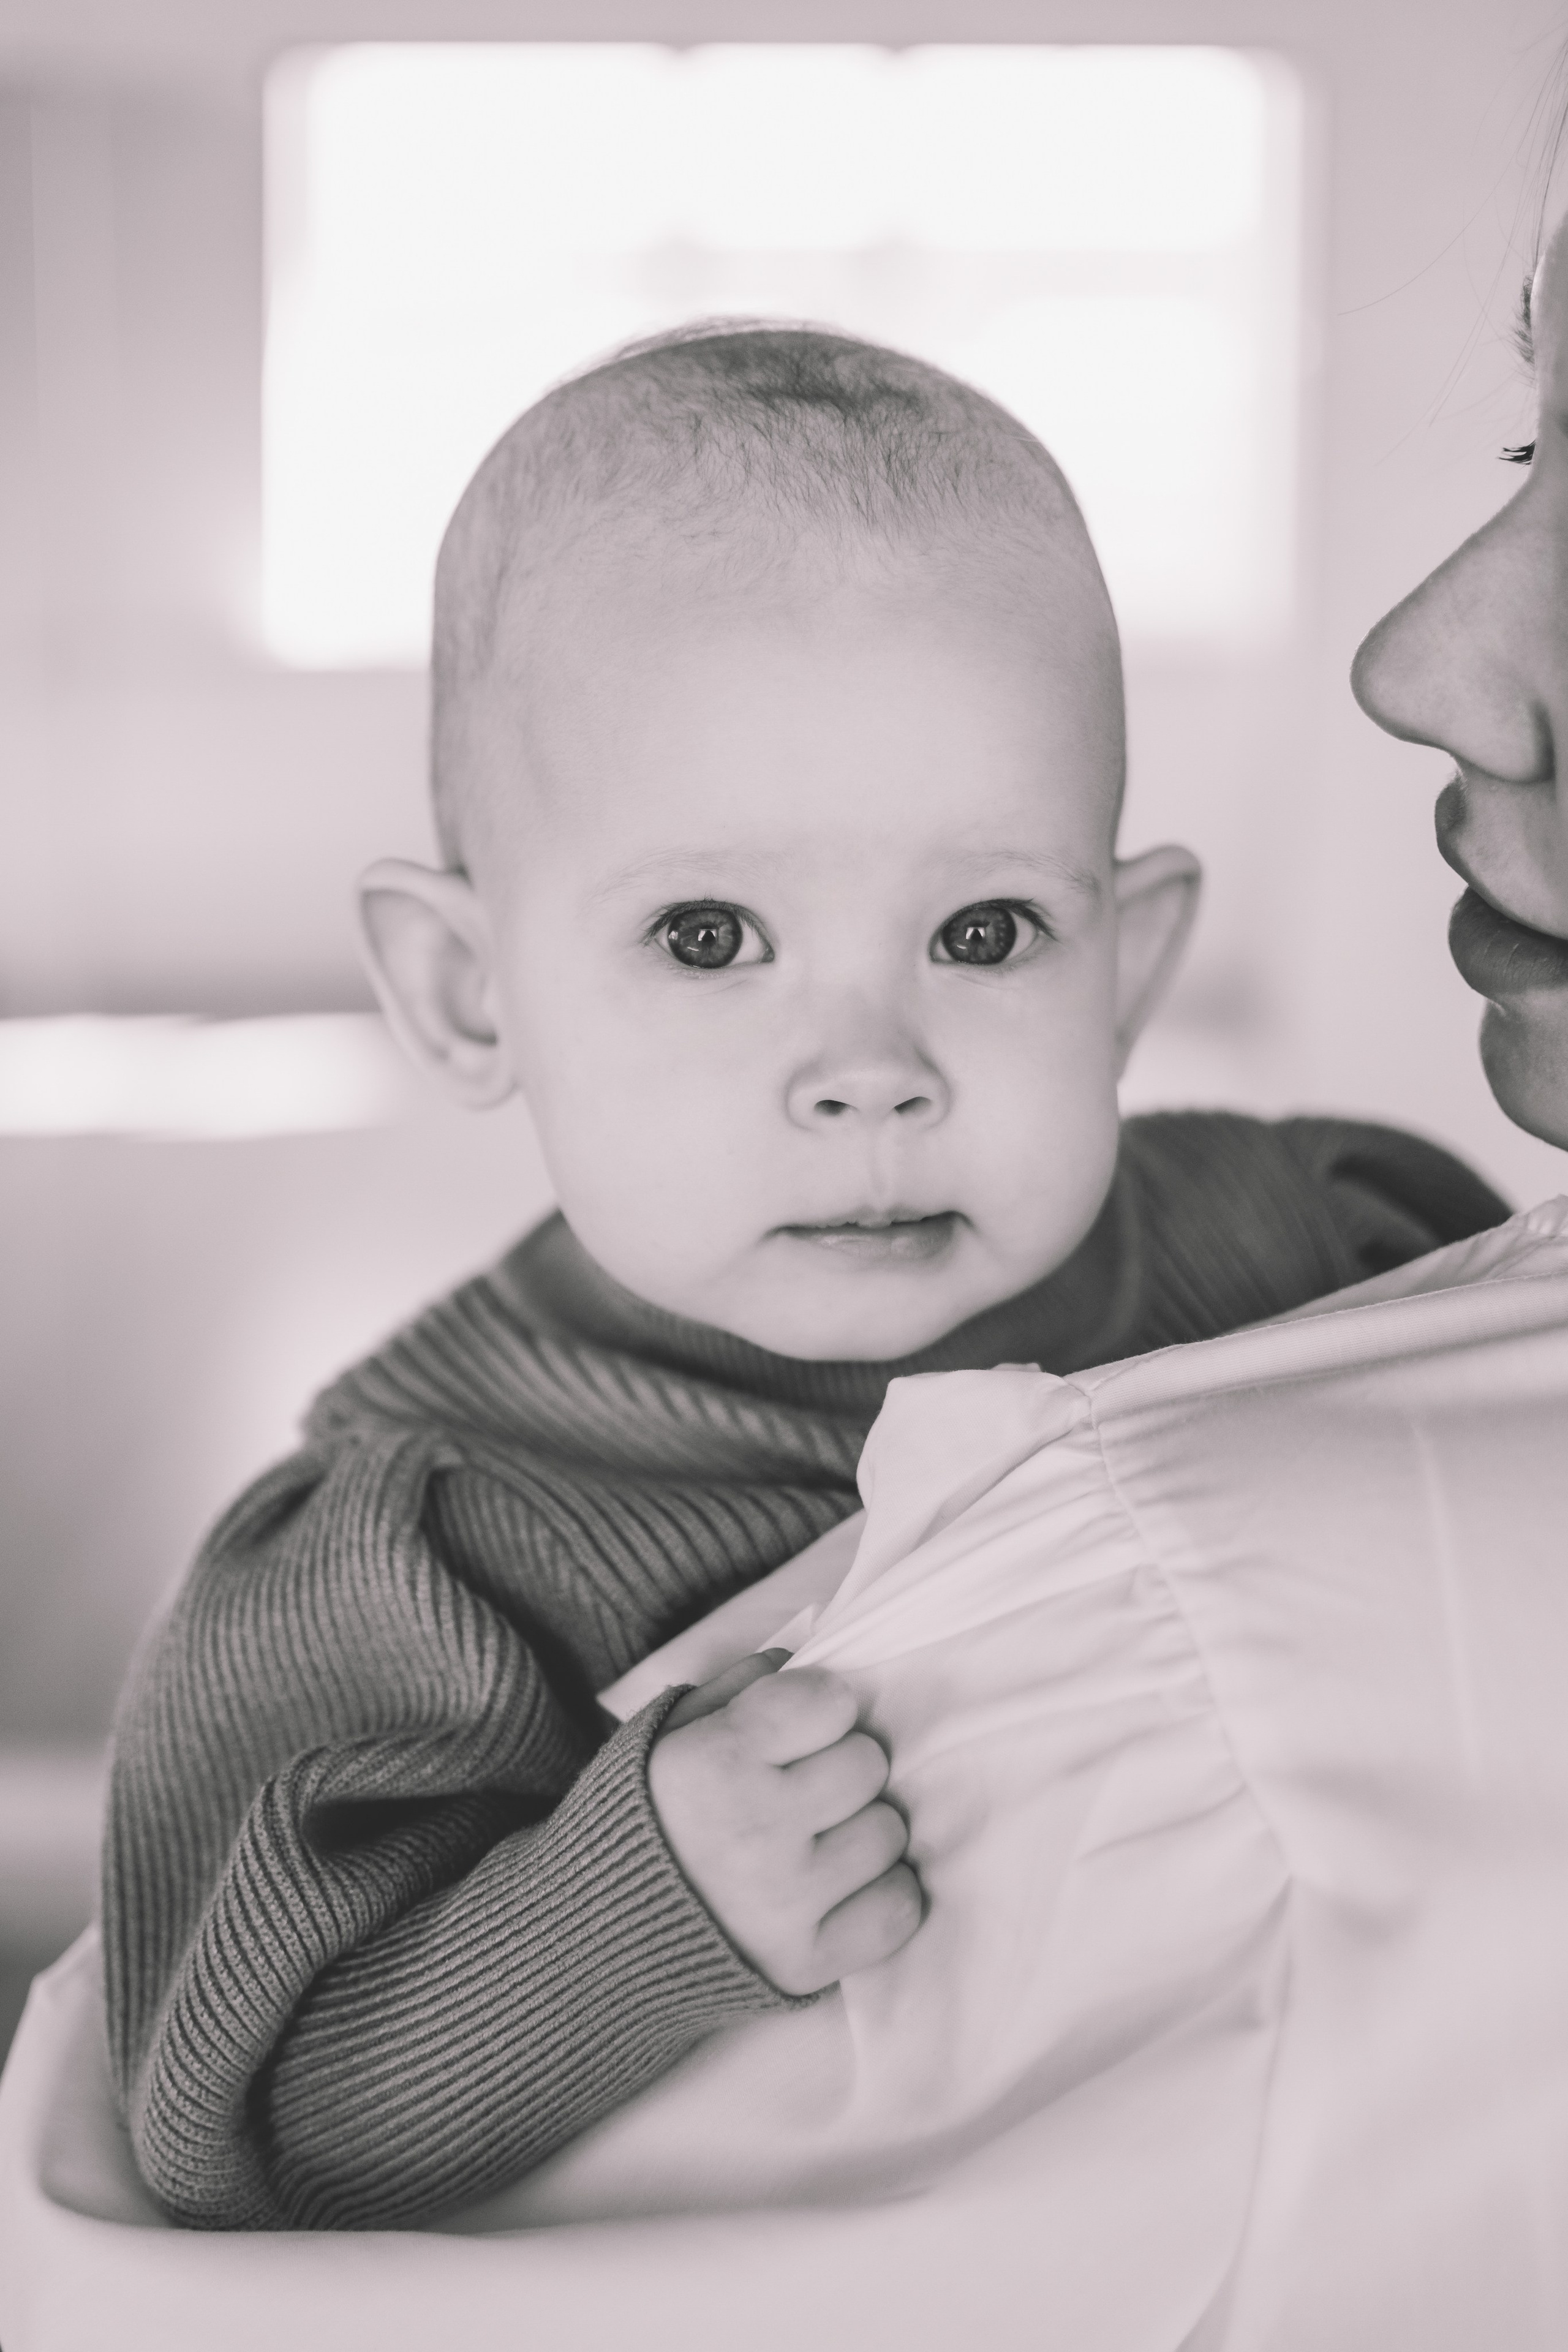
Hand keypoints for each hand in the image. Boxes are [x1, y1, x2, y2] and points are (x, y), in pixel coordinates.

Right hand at [648, 1651, 921, 1996]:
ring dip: (859, 1832)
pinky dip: (880, 1894)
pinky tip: (839, 1889)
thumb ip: (738, 1688)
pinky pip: (899, 1908)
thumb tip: (805, 1659)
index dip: (820, 1709)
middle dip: (840, 1768)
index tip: (798, 1731)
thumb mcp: (667, 1732)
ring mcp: (784, 1902)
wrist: (597, 1934)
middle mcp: (754, 1829)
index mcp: (716, 1760)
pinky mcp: (806, 1963)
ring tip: (812, 1843)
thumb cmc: (644, 1816)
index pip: (833, 1700)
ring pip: (889, 1833)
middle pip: (868, 1765)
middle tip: (802, 1792)